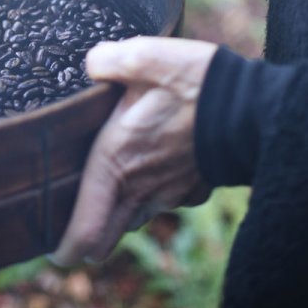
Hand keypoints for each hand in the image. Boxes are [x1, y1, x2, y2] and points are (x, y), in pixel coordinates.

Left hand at [52, 36, 217, 265]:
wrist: (254, 107)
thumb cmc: (196, 84)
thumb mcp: (144, 57)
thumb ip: (107, 60)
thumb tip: (91, 63)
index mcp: (117, 161)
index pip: (85, 229)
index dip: (64, 247)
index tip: (53, 250)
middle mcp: (141, 186)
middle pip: (105, 235)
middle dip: (88, 237)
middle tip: (73, 226)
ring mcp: (170, 193)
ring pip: (135, 217)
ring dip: (120, 213)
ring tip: (110, 194)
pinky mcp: (194, 188)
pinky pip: (165, 200)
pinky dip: (154, 193)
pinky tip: (155, 168)